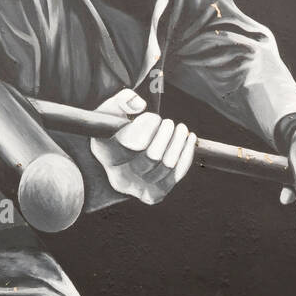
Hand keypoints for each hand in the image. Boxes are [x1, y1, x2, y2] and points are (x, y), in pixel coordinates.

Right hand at [90, 88, 196, 204]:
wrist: (120, 154)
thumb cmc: (116, 129)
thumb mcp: (112, 110)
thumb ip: (122, 100)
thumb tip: (139, 105)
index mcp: (106, 153)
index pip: (132, 143)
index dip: (149, 127)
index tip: (155, 117)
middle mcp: (119, 177)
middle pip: (153, 156)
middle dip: (167, 135)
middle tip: (169, 123)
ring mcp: (137, 189)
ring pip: (167, 166)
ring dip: (179, 143)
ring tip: (180, 129)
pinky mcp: (153, 195)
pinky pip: (175, 177)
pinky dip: (186, 155)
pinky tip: (189, 139)